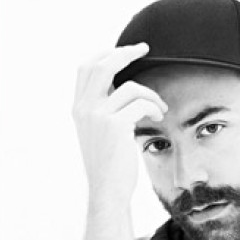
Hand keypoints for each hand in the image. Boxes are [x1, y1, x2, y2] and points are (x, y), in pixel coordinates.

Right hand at [72, 43, 167, 206]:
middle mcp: (84, 109)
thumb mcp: (100, 133)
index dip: (106, 54)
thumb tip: (122, 87)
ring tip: (160, 108)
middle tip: (144, 49)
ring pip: (130, 87)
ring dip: (151, 94)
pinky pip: (141, 103)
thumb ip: (105, 109)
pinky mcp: (115, 125)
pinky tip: (159, 116)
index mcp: (78, 109)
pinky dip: (154, 106)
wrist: (108, 191)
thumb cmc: (110, 165)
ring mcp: (98, 116)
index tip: (125, 50)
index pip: (86, 69)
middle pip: (102, 66)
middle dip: (125, 53)